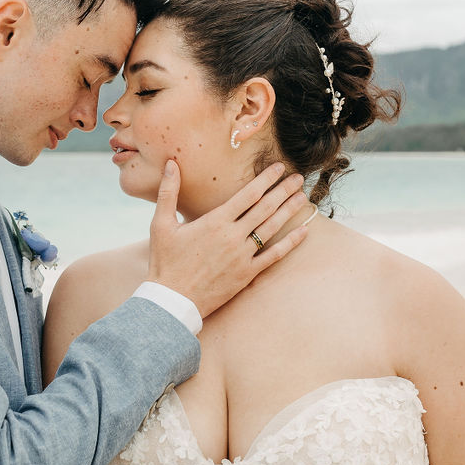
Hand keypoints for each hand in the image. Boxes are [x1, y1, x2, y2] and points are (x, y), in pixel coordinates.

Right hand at [147, 161, 311, 318]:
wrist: (172, 300)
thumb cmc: (165, 262)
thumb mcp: (161, 224)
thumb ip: (168, 192)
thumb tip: (171, 164)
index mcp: (215, 221)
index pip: (248, 194)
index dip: (266, 179)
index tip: (279, 167)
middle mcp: (233, 236)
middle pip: (265, 208)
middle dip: (283, 190)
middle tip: (298, 178)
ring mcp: (242, 256)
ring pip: (272, 228)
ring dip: (289, 211)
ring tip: (303, 197)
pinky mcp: (247, 274)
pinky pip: (274, 256)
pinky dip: (290, 243)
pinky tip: (304, 232)